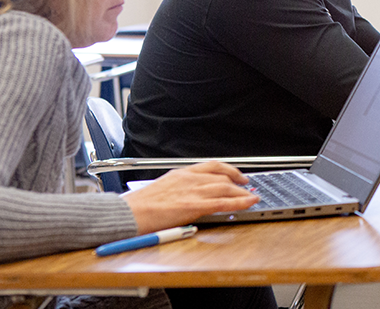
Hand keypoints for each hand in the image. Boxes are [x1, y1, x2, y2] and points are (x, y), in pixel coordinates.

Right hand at [121, 161, 257, 233]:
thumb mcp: (161, 189)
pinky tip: (250, 202)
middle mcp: (189, 178)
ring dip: (242, 193)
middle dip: (238, 182)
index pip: (212, 166)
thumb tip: (189, 195)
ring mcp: (193, 191)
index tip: (237, 175)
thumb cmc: (139, 206)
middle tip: (248, 188)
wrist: (127, 214)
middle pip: (222, 177)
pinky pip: (223, 203)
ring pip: (226, 188)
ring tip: (252, 197)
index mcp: (181, 173)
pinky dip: (240, 202)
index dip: (229, 170)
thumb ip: (178, 189)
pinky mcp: (193, 206)